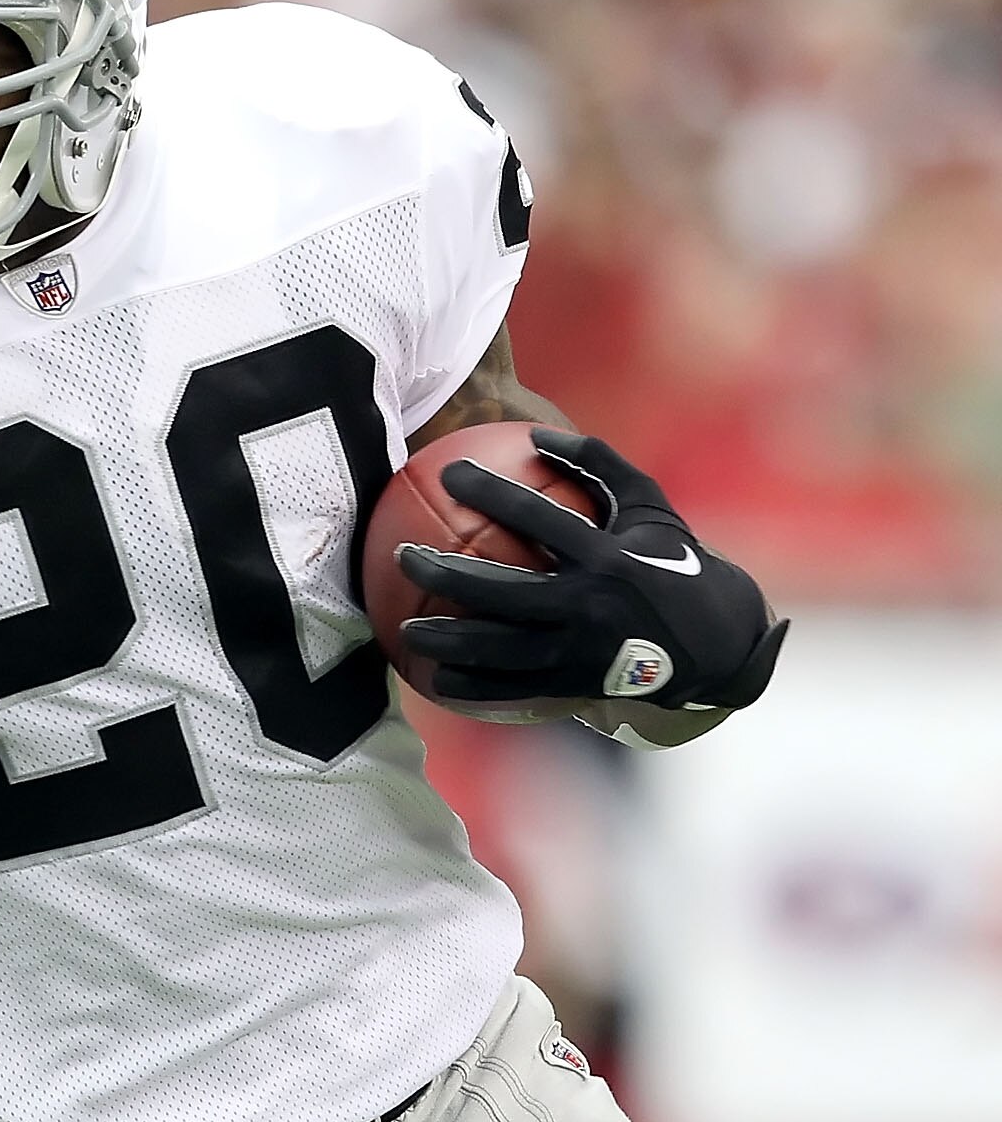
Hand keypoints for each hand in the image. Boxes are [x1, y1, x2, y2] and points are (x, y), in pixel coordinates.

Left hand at [394, 430, 786, 710]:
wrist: (718, 644)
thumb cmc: (674, 563)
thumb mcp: (649, 508)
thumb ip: (598, 465)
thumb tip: (538, 433)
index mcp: (608, 558)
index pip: (539, 519)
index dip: (491, 492)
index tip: (447, 472)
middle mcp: (591, 607)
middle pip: (502, 592)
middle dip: (444, 574)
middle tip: (403, 556)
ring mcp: (581, 651)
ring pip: (499, 649)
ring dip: (447, 640)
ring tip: (404, 631)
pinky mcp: (576, 683)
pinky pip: (513, 688)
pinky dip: (473, 685)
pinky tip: (434, 676)